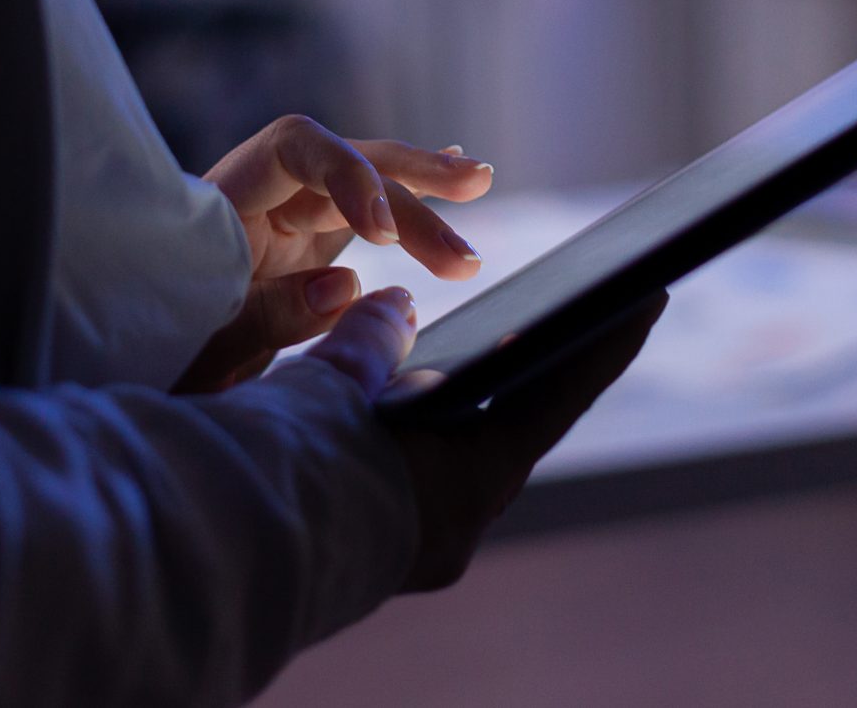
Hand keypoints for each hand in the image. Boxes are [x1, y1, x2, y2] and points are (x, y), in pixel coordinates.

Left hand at [174, 115, 492, 393]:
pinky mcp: (300, 244)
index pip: (297, 150)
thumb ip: (272, 315)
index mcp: (223, 204)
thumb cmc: (149, 353)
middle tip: (475, 188)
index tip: (386, 237)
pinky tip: (450, 182)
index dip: (350, 178)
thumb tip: (348, 285)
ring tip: (479, 180)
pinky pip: (361, 212)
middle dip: (409, 177)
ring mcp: (281, 218)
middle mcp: (257, 198)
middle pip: (343, 164)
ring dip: (421, 190)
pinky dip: (406, 200)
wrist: (122, 363)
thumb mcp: (204, 348)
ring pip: (361, 187)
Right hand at [306, 285, 666, 589]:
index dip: (603, 340)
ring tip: (487, 355)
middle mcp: (454, 526)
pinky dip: (429, 439)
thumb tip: (395, 306)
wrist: (209, 563)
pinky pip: (423, 483)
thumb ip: (368, 341)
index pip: (556, 394)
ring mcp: (416, 549)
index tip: (647, 293)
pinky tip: (412, 411)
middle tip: (570, 316)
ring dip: (476, 411)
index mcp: (465, 484)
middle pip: (516, 429)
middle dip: (539, 375)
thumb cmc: (277, 471)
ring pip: (464, 462)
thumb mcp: (326, 388)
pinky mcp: (379, 557)